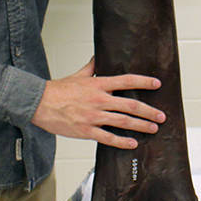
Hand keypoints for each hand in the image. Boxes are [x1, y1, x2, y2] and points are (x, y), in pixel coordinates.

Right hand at [31, 57, 165, 149]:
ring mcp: (93, 116)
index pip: (126, 81)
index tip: (157, 84)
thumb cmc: (57, 90)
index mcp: (98, 84)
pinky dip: (121, 142)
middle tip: (161, 115)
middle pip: (130, 105)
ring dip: (141, 125)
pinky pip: (108, 138)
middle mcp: (99, 100)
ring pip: (123, 121)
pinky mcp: (86, 130)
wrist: (38, 103)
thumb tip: (99, 57)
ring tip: (153, 128)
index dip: (144, 82)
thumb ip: (91, 67)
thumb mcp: (78, 75)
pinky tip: (132, 143)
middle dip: (149, 111)